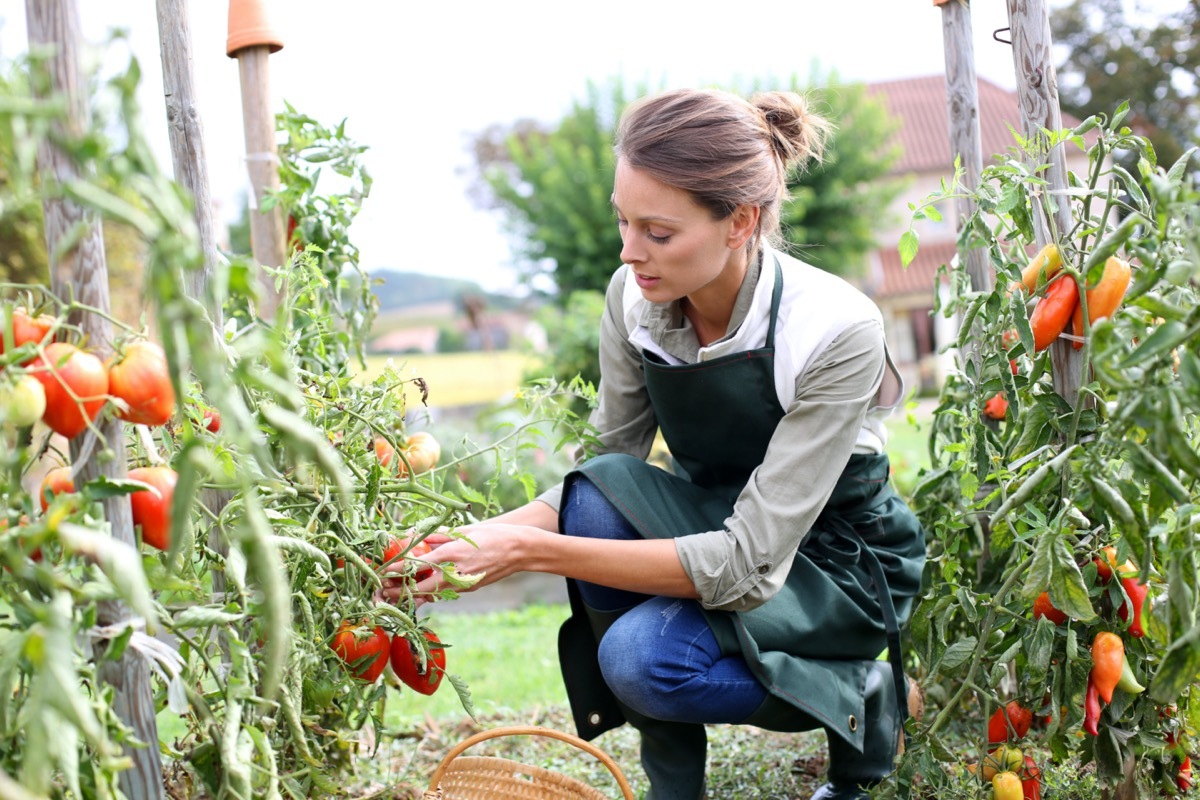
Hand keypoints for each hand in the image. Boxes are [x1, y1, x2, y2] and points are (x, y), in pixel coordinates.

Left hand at [378, 523, 529, 607]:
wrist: (519, 550)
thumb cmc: (492, 535)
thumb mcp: (462, 531)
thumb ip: (437, 536)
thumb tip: (413, 534)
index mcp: (450, 554)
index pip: (416, 565)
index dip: (396, 570)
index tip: (381, 572)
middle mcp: (454, 572)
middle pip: (418, 588)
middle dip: (398, 592)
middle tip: (381, 592)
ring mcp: (462, 583)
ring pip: (430, 594)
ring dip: (411, 595)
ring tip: (393, 595)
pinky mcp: (468, 588)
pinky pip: (444, 592)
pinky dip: (429, 592)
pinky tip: (418, 591)